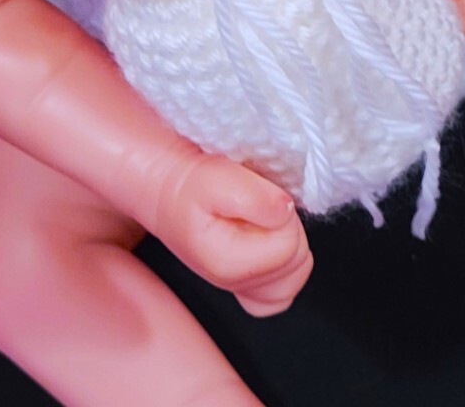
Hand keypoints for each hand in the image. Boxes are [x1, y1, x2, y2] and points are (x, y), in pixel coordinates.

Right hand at [148, 150, 312, 316]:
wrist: (167, 188)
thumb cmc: (187, 185)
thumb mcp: (216, 177)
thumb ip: (254, 196)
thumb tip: (286, 211)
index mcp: (230, 266)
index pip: (290, 246)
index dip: (283, 213)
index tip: (261, 194)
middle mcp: (236, 284)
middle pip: (297, 262)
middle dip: (289, 227)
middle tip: (262, 204)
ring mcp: (243, 287)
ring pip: (296, 275)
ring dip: (289, 242)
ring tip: (264, 219)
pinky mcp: (248, 282)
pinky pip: (285, 287)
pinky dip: (287, 264)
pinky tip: (270, 240)